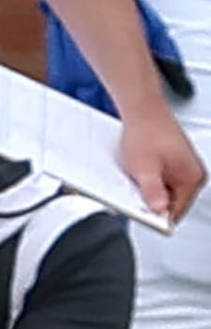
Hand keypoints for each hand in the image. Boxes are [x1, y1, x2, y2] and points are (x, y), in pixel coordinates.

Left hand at [118, 101, 204, 223]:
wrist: (143, 110)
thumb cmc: (146, 133)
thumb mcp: (144, 169)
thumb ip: (152, 192)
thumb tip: (158, 211)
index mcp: (192, 179)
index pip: (175, 213)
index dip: (155, 218)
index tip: (140, 216)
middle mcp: (193, 175)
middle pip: (170, 204)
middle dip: (151, 203)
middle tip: (134, 193)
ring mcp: (185, 168)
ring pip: (164, 193)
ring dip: (149, 191)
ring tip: (137, 177)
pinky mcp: (175, 163)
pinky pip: (161, 181)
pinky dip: (149, 180)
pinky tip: (138, 171)